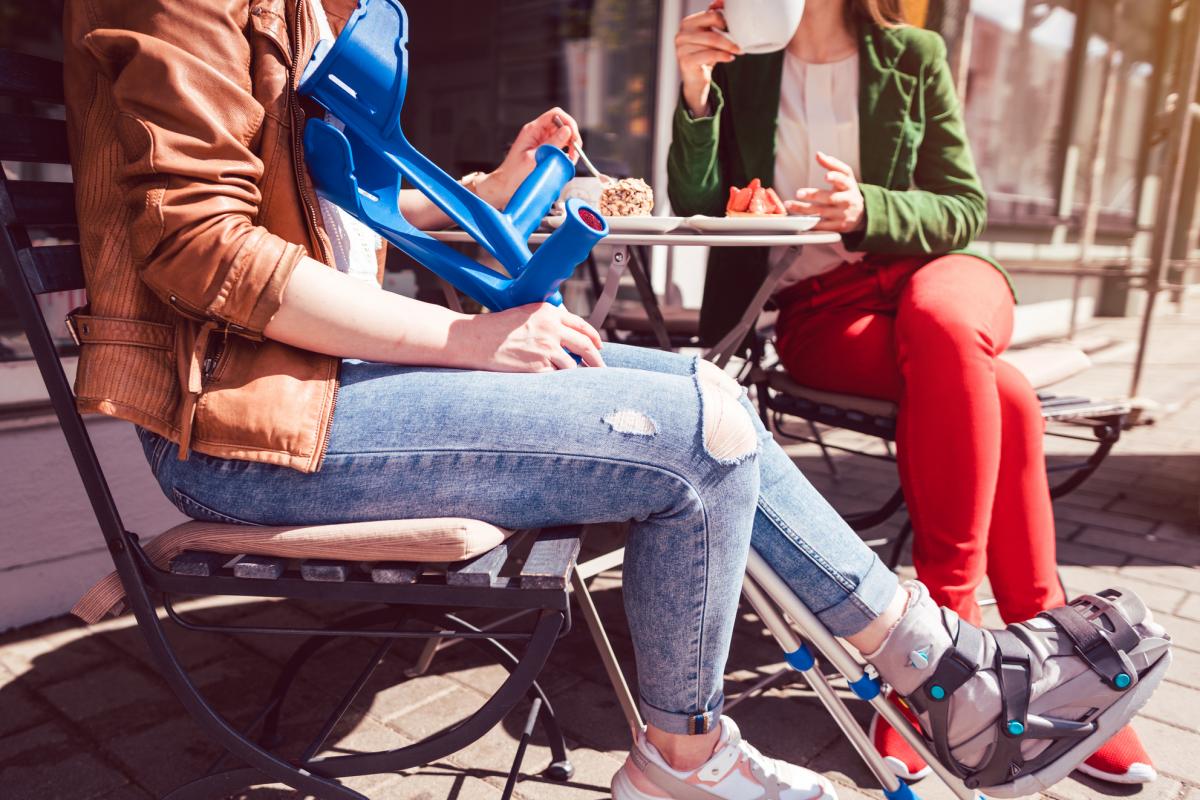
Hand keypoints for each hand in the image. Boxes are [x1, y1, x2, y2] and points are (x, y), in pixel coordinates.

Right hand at [455, 303, 604, 371]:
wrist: (475, 339)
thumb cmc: (497, 328)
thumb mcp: (526, 314)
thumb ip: (549, 320)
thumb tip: (569, 335)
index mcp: (549, 312)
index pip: (582, 326)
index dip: (594, 338)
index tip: (599, 347)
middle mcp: (551, 328)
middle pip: (585, 346)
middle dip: (596, 359)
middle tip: (601, 368)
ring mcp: (546, 348)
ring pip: (572, 365)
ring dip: (571, 372)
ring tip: (562, 375)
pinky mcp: (539, 366)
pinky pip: (556, 376)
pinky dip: (554, 379)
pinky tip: (545, 377)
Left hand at [478, 108, 580, 209]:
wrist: (505, 187)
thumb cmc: (514, 174)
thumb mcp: (534, 158)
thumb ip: (552, 144)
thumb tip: (567, 131)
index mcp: (532, 130)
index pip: (555, 115)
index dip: (568, 123)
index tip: (574, 138)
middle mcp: (538, 133)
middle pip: (562, 125)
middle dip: (572, 137)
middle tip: (574, 152)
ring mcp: (542, 142)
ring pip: (563, 137)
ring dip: (570, 147)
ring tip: (570, 160)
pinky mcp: (545, 151)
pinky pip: (560, 148)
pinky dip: (566, 154)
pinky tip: (565, 163)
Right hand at [675, 0, 739, 116]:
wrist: (695, 80)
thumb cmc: (704, 56)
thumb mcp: (709, 37)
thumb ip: (714, 22)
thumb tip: (723, 4)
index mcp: (687, 23)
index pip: (711, 15)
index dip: (725, 22)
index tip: (733, 30)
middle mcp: (682, 34)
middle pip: (712, 31)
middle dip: (729, 39)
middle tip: (740, 45)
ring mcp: (681, 48)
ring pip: (712, 43)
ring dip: (728, 48)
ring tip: (737, 51)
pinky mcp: (685, 60)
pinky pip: (709, 55)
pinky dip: (723, 56)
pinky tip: (730, 58)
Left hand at [785, 152, 865, 232]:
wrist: (861, 214)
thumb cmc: (848, 190)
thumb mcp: (845, 176)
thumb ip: (832, 164)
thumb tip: (818, 154)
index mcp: (849, 185)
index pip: (843, 180)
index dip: (835, 178)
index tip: (826, 176)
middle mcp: (847, 200)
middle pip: (830, 198)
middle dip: (814, 195)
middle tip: (798, 192)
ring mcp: (842, 215)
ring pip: (822, 212)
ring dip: (804, 209)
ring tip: (790, 204)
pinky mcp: (838, 227)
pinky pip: (821, 226)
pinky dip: (809, 223)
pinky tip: (797, 219)